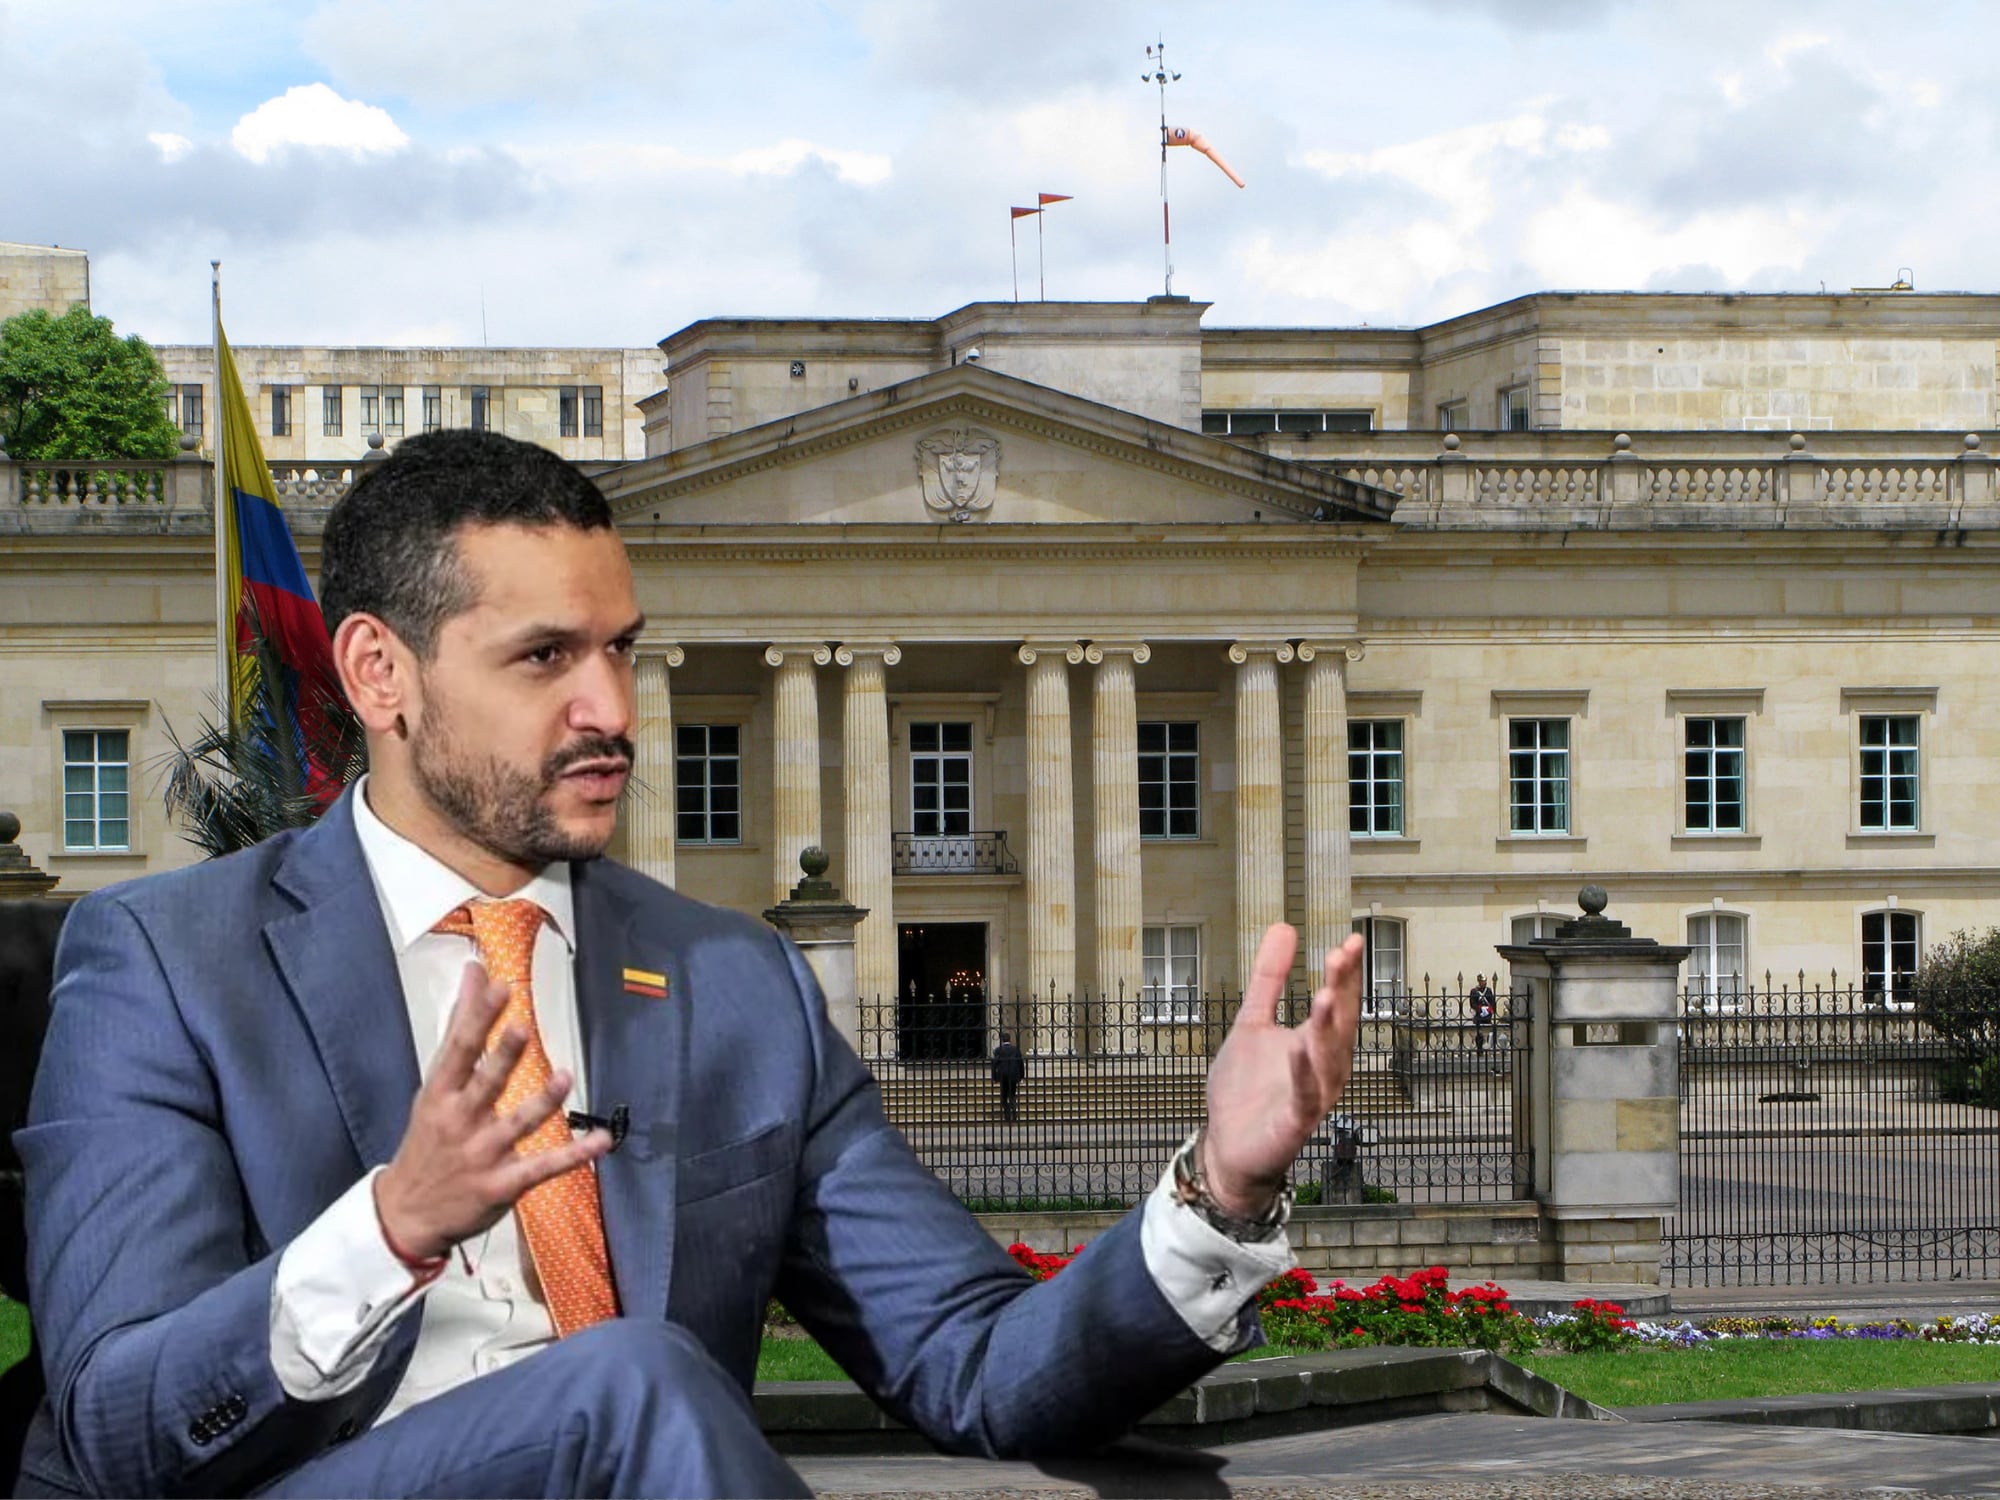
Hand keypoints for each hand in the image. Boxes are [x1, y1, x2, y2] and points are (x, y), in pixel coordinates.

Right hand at [375, 962, 612, 1261]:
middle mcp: (461, 1121)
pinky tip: (601, 1140)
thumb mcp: (434, 1086)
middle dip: (503, 1057)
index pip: (459, 1049)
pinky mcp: (503, 1184)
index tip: (499, 986)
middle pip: (486, 1083)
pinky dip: (574, 1154)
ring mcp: (483, 1154)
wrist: (406, 1213)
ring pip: (518, 1124)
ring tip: (565, 1077)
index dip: (479, 1018)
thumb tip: (474, 973)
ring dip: (543, 1102)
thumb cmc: (428, 1139)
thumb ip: (460, 1028)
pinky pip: (544, 1166)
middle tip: (522, 1028)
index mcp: (440, 1094)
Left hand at [1201, 926, 1363, 1219]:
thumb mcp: (1252, 1022)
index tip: (1351, 939)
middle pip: (1341, 1025)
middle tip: (1342, 954)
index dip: (1346, 972)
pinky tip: (1299, 1048)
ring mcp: (1312, 1096)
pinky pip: (1304, 1096)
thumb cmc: (1245, 1091)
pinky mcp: (1294, 1123)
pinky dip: (1303, 1073)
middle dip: (1344, 989)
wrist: (1226, 1148)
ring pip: (1329, 1059)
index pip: (1340, 1001)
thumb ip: (1269, 978)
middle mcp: (1322, 1068)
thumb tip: (1284, 927)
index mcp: (1315, 1043)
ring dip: (1330, 1028)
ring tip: (1327, 994)